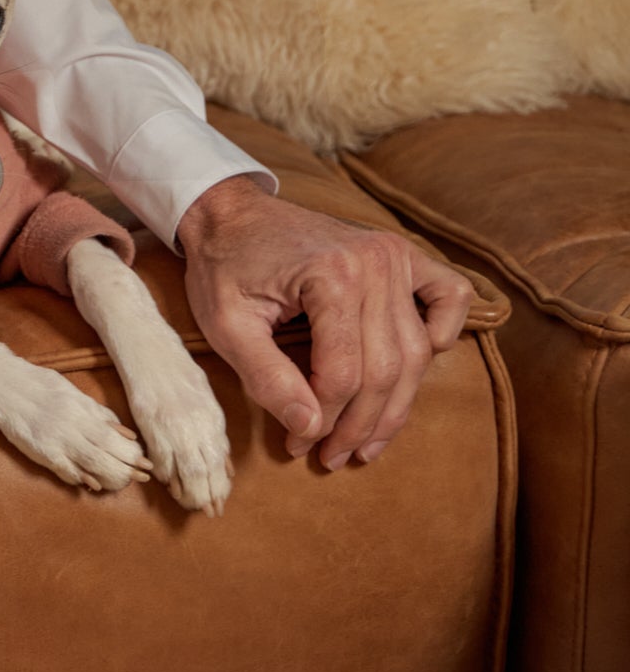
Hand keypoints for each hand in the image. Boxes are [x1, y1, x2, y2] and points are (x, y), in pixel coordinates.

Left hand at [175, 177, 475, 468]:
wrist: (230, 213)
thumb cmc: (225, 267)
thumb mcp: (225, 325)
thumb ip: (266, 378)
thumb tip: (309, 427)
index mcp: (331, 276)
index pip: (344, 374)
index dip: (324, 420)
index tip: (297, 444)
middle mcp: (374, 263)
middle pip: (386, 370)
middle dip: (359, 425)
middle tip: (332, 457)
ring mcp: (394, 256)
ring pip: (417, 352)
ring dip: (396, 405)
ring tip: (366, 442)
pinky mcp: (402, 254)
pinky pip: (448, 296)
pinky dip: (445, 331)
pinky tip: (413, 367)